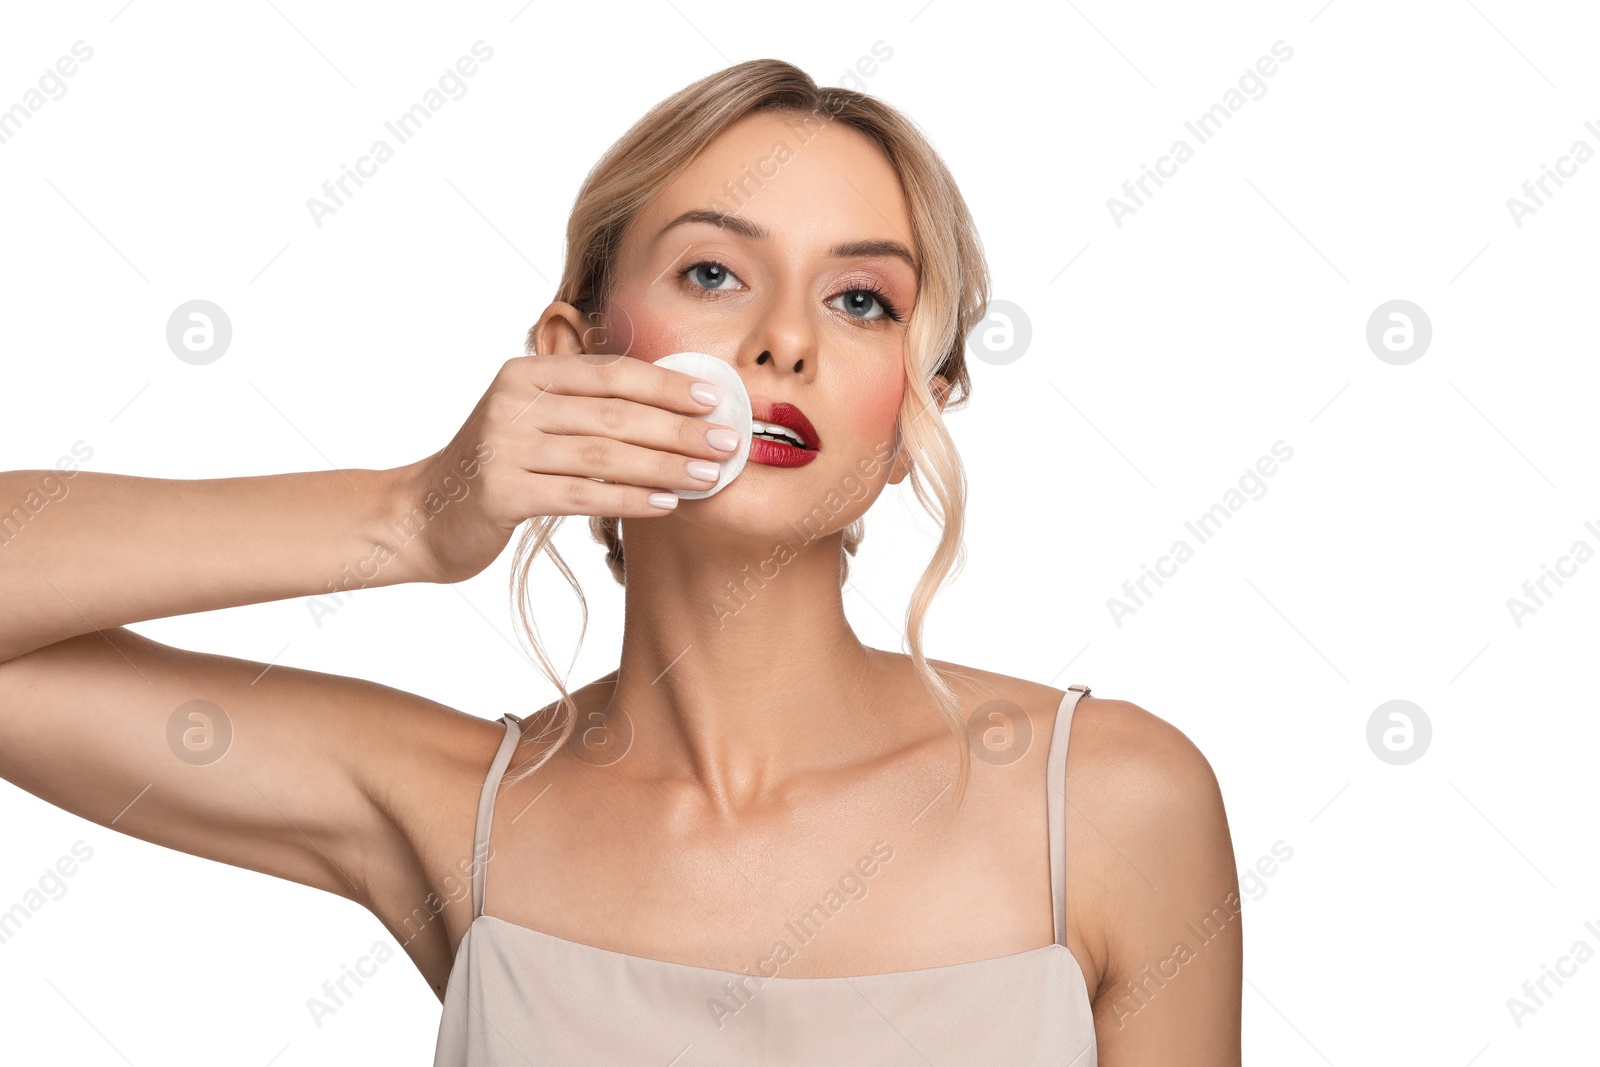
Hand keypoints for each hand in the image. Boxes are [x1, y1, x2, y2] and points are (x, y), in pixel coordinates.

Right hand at [394, 353, 740, 584]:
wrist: (424, 514)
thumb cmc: (497, 467)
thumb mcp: (532, 420)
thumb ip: (584, 407)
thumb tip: (673, 408)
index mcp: (526, 373)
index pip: (610, 373)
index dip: (666, 384)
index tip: (714, 399)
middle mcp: (513, 403)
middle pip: (614, 414)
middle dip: (679, 428)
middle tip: (728, 441)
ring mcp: (504, 448)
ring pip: (604, 455)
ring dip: (666, 466)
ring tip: (710, 476)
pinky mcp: (502, 494)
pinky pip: (583, 495)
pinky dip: (631, 499)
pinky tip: (668, 505)